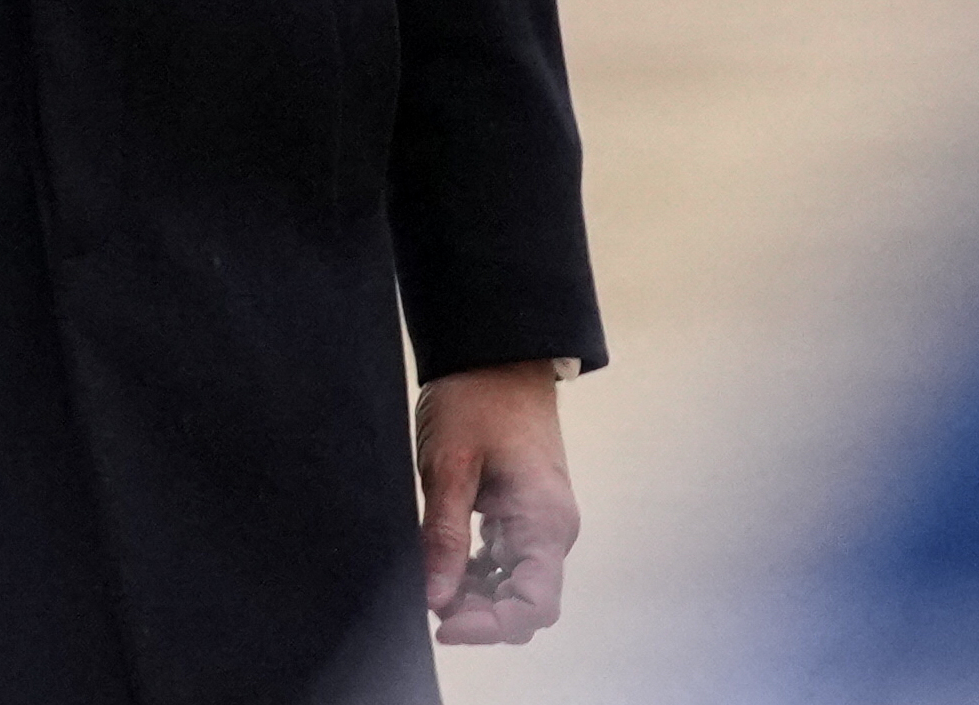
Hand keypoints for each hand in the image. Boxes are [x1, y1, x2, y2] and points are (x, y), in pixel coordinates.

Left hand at [416, 360, 575, 646]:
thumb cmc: (476, 398)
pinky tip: (441, 563)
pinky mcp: (521, 512)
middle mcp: (551, 530)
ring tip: (428, 582)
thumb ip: (445, 535)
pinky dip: (476, 570)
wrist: (496, 352)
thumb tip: (435, 598)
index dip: (491, 626)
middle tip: (427, 603)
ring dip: (475, 594)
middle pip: (525, 602)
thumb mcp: (449, 465)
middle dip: (480, 615)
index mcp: (544, 522)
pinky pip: (506, 560)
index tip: (442, 626)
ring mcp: (538, 522)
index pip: (535, 604)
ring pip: (514, 584)